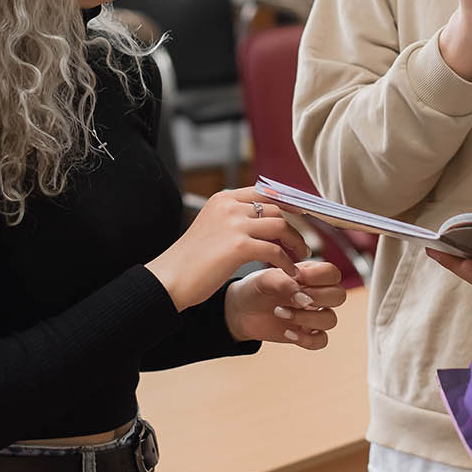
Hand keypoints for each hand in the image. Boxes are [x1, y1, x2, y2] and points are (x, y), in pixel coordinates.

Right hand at [146, 188, 308, 311]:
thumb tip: (265, 219)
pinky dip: (287, 263)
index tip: (301, 214)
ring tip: (300, 258)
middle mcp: (229, 206)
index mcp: (223, 198)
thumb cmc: (191, 260)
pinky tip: (289, 273)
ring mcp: (234, 224)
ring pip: (280, 227)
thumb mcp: (213, 227)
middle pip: (276, 209)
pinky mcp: (238, 246)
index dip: (287, 203)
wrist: (170, 279)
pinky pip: (275, 251)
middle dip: (293, 228)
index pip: (264, 192)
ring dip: (295, 243)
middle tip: (300, 246)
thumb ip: (235, 219)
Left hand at [224, 260, 345, 348]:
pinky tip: (287, 332)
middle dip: (318, 297)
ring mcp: (313, 315)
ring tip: (280, 313)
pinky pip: (321, 341)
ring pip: (331, 320)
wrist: (241, 311)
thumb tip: (304, 299)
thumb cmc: (256, 288)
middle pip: (339, 296)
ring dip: (307, 318)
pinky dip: (307, 339)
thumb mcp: (265, 279)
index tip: (298, 277)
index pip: (332, 273)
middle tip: (294, 298)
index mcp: (311, 275)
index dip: (319, 276)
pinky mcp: (306, 334)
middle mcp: (316, 294)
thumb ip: (285, 282)